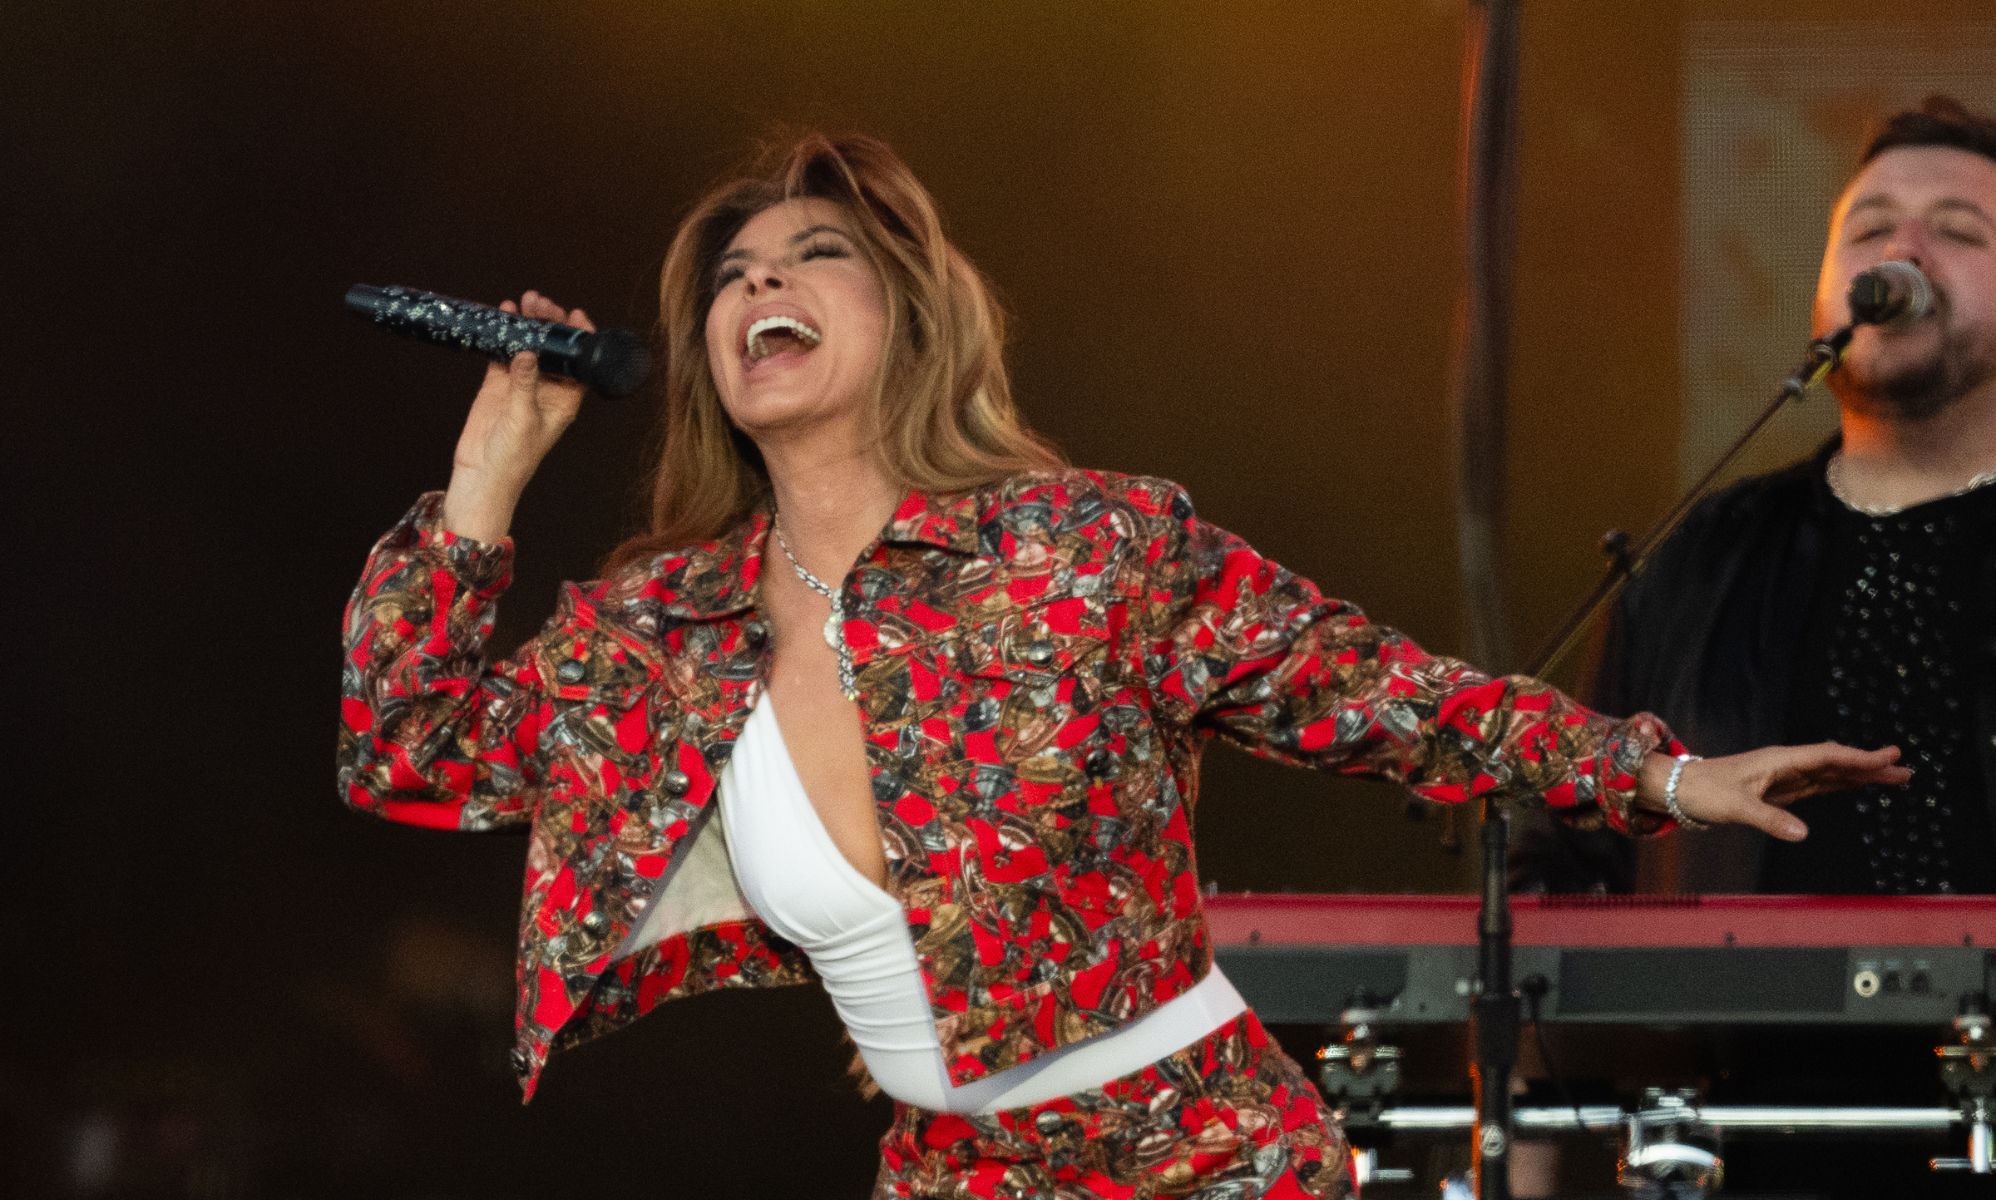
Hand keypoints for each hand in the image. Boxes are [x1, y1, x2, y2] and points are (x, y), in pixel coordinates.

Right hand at [441, 291, 594, 540]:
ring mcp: (521, 386)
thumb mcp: (523, 419)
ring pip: (528, 348)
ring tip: (523, 302)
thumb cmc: (514, 457)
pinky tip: (502, 315)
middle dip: (549, 324)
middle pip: (553, 350)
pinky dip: (503, 336)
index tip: (576, 315)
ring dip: (527, 325)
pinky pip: (502, 354)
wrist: (481, 476)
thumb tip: (528, 351)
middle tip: (540, 303)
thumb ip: (525, 384)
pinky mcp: (497, 386)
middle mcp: (546, 390)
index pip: (579, 365)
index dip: (581, 339)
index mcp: (564, 401)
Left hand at [1637, 743, 1911, 840]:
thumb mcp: (1735, 807)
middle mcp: (1785, 765)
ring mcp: (1783, 777)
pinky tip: (1855, 785)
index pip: (1827, 756)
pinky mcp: (1778, 790)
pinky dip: (1839, 784)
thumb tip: (1803, 834)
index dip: (1858, 757)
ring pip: (1829, 774)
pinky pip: (1816, 785)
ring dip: (1859, 775)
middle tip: (1905, 770)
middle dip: (1869, 766)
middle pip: (1835, 763)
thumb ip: (1770, 819)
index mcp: (1779, 761)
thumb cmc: (1703, 791)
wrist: (1679, 789)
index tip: (1888, 757)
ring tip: (1893, 778)